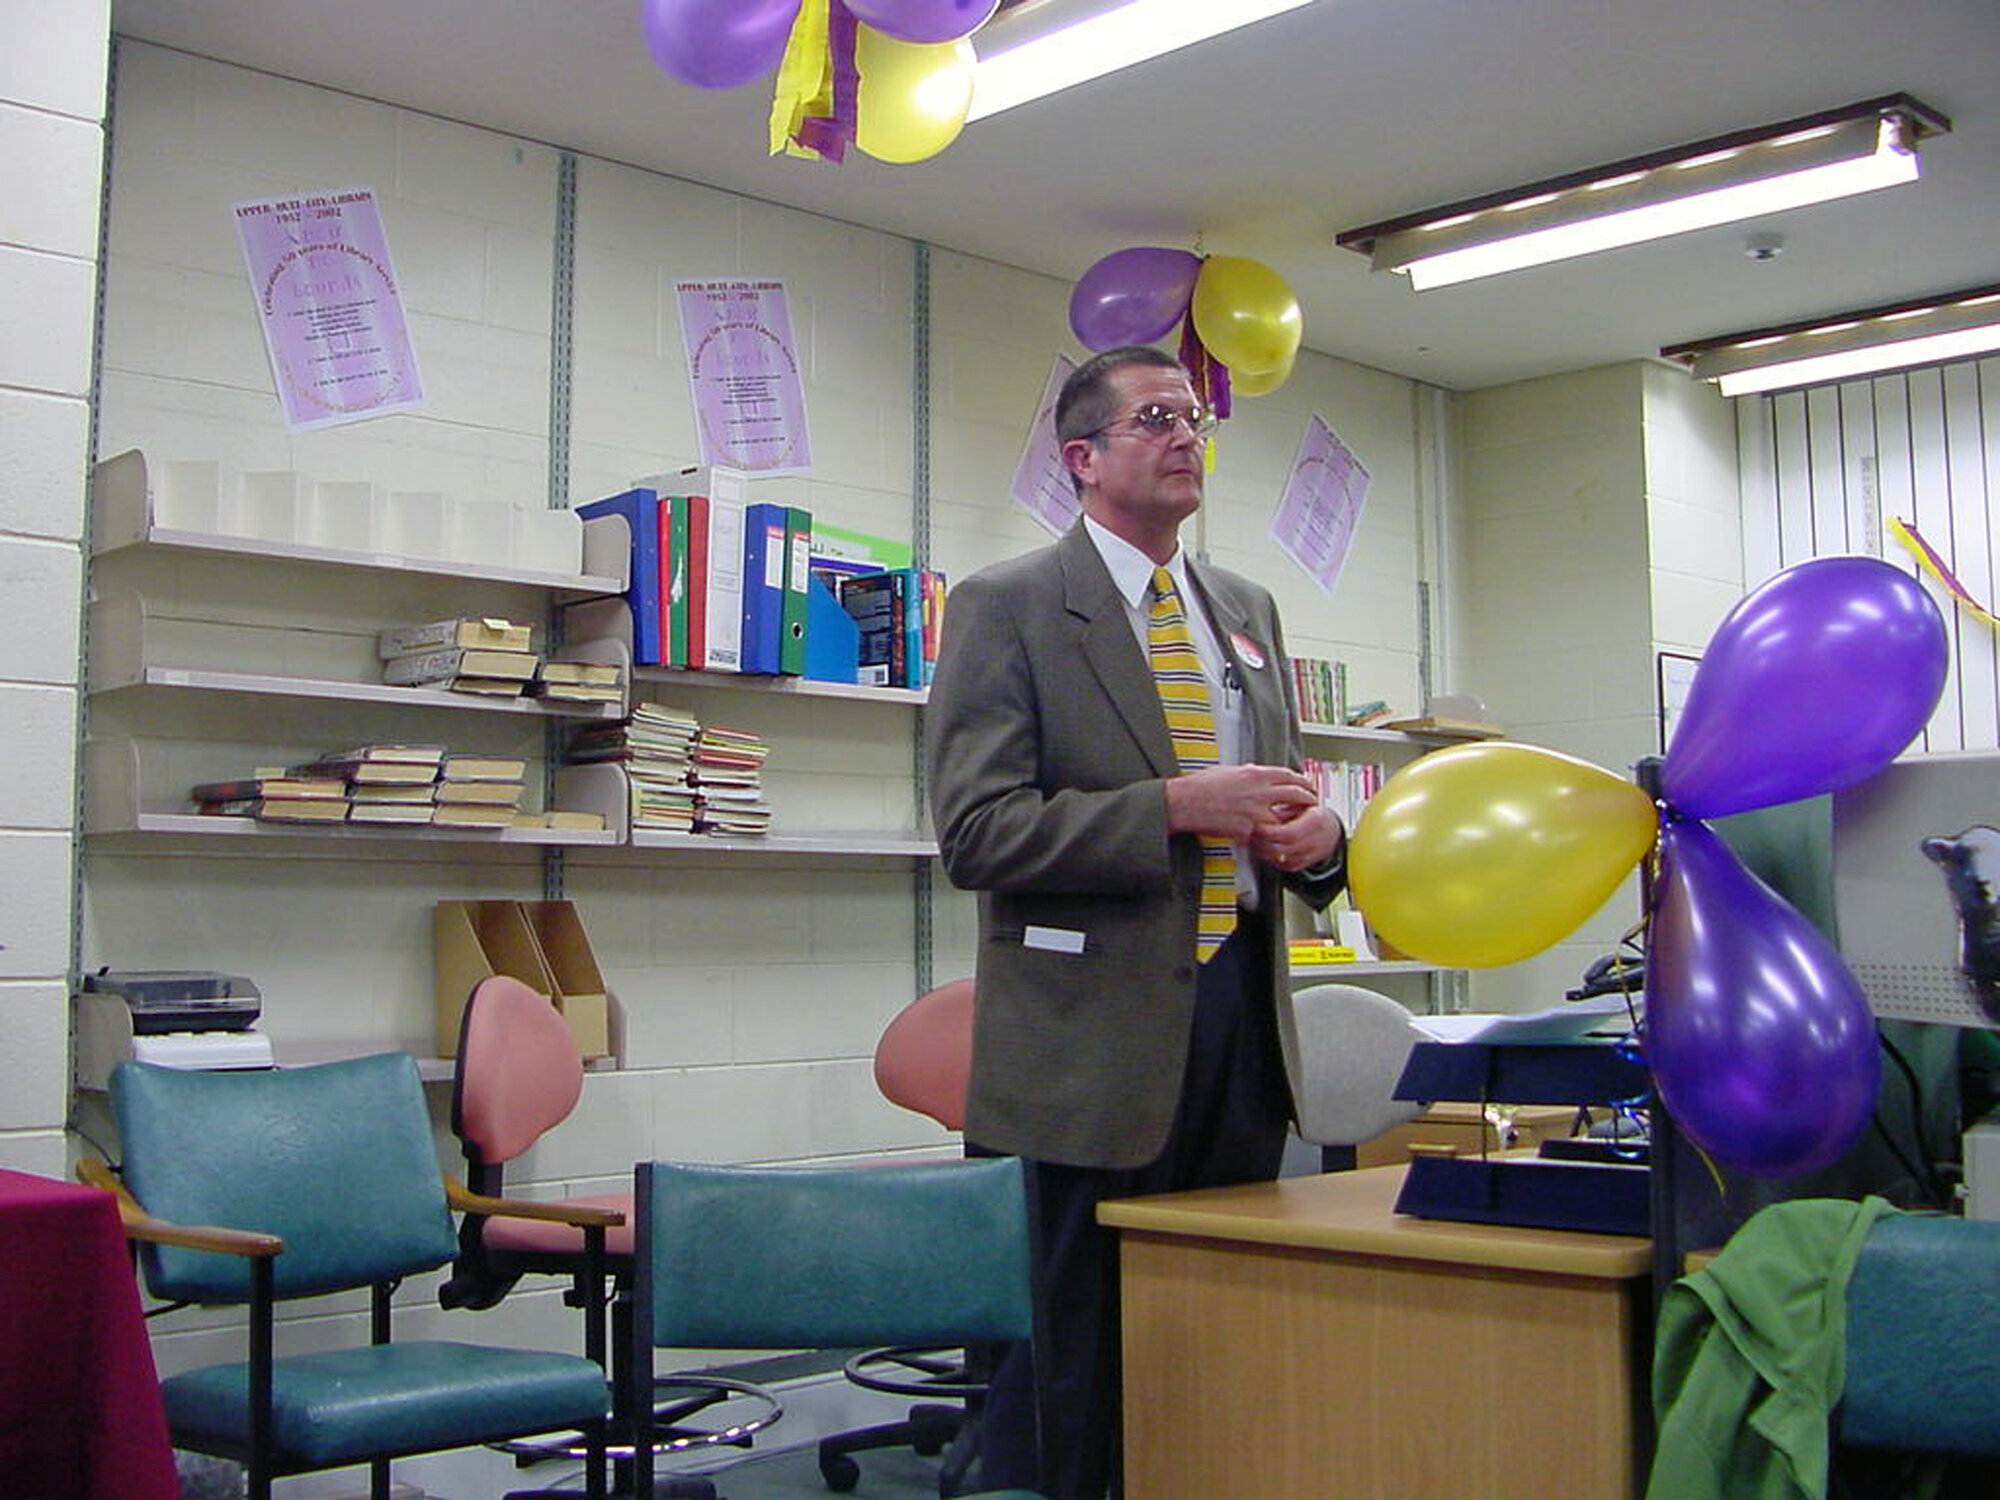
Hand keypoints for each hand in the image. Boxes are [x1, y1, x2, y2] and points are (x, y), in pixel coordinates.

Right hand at [1164, 763, 1318, 842]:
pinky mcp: (1247, 830)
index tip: (1307, 784)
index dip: (1302, 780)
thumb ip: (1246, 772)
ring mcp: (1255, 813)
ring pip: (1285, 819)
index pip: (1288, 775)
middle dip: (1308, 799)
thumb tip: (1254, 771)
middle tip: (1312, 802)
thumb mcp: (1227, 771)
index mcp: (1255, 774)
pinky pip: (1265, 836)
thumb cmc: (1200, 786)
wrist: (1185, 802)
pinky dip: (1270, 838)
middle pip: (1295, 794)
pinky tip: (1273, 839)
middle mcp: (1259, 792)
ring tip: (1298, 824)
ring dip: (1293, 822)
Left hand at [1250, 801, 1344, 874]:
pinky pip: (1284, 866)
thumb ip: (1284, 808)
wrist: (1330, 829)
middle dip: (1262, 843)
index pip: (1289, 833)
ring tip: (1254, 841)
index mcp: (1315, 821)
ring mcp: (1310, 855)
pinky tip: (1263, 849)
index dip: (1270, 832)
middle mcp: (1314, 840)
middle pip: (1283, 849)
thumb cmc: (1312, 812)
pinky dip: (1271, 859)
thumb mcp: (1301, 802)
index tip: (1257, 826)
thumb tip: (1263, 810)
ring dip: (1263, 852)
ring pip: (1282, 859)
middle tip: (1250, 834)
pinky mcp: (1303, 864)